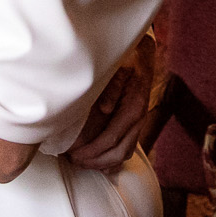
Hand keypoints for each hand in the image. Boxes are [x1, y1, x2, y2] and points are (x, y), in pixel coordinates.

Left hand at [68, 31, 158, 171]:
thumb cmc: (126, 59)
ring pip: (124, 153)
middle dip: (95, 161)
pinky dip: (114, 159)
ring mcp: (138, 122)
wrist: (141, 53)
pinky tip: (101, 164)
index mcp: (133, 107)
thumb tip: (105, 108)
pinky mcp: (134, 122)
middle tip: (74, 161)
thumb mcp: (118, 66)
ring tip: (83, 162)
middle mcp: (138, 118)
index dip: (92, 150)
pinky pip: (128, 147)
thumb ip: (112, 86)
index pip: (112, 138)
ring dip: (103, 163)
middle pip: (118, 152)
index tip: (74, 154)